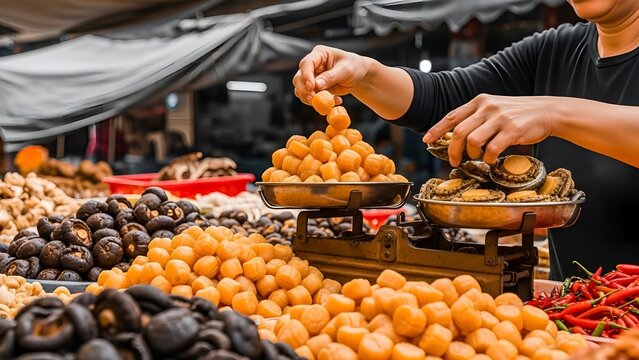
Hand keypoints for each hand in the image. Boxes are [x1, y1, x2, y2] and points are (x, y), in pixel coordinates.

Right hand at [293, 45, 371, 104]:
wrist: (359, 75)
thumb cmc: (354, 66)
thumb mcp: (346, 70)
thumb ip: (331, 76)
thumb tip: (317, 85)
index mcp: (319, 54)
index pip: (306, 63)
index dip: (306, 75)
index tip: (311, 87)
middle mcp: (313, 65)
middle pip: (299, 78)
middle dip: (305, 90)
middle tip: (314, 99)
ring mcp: (312, 77)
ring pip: (301, 89)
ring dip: (311, 98)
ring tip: (330, 101)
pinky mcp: (315, 88)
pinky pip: (310, 97)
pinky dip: (319, 102)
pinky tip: (335, 100)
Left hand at [422, 94, 554, 166]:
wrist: (547, 111)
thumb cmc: (517, 114)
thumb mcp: (494, 108)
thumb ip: (476, 118)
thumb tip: (455, 136)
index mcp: (480, 101)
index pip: (452, 116)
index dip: (437, 129)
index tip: (427, 140)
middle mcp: (487, 108)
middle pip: (458, 132)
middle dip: (452, 150)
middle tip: (453, 160)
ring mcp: (499, 118)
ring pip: (472, 141)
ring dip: (471, 154)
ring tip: (476, 157)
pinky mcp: (512, 130)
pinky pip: (492, 149)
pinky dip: (488, 158)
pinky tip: (491, 160)